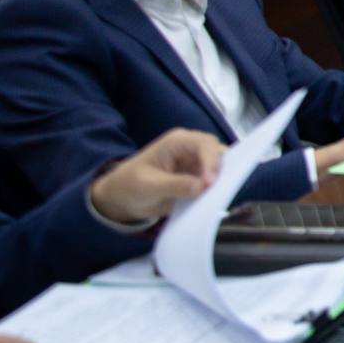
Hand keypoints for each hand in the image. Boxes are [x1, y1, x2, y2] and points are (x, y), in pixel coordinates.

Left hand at [87, 129, 222, 226]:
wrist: (122, 200)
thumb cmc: (129, 186)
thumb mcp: (148, 186)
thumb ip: (175, 185)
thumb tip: (202, 186)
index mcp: (178, 142)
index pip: (204, 144)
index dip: (211, 161)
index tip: (209, 183)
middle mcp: (191, 149)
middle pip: (218, 152)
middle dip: (221, 169)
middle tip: (217, 189)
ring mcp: (196, 164)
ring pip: (220, 168)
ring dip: (222, 181)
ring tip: (218, 196)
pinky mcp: (198, 179)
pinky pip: (214, 182)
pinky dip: (217, 190)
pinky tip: (213, 200)